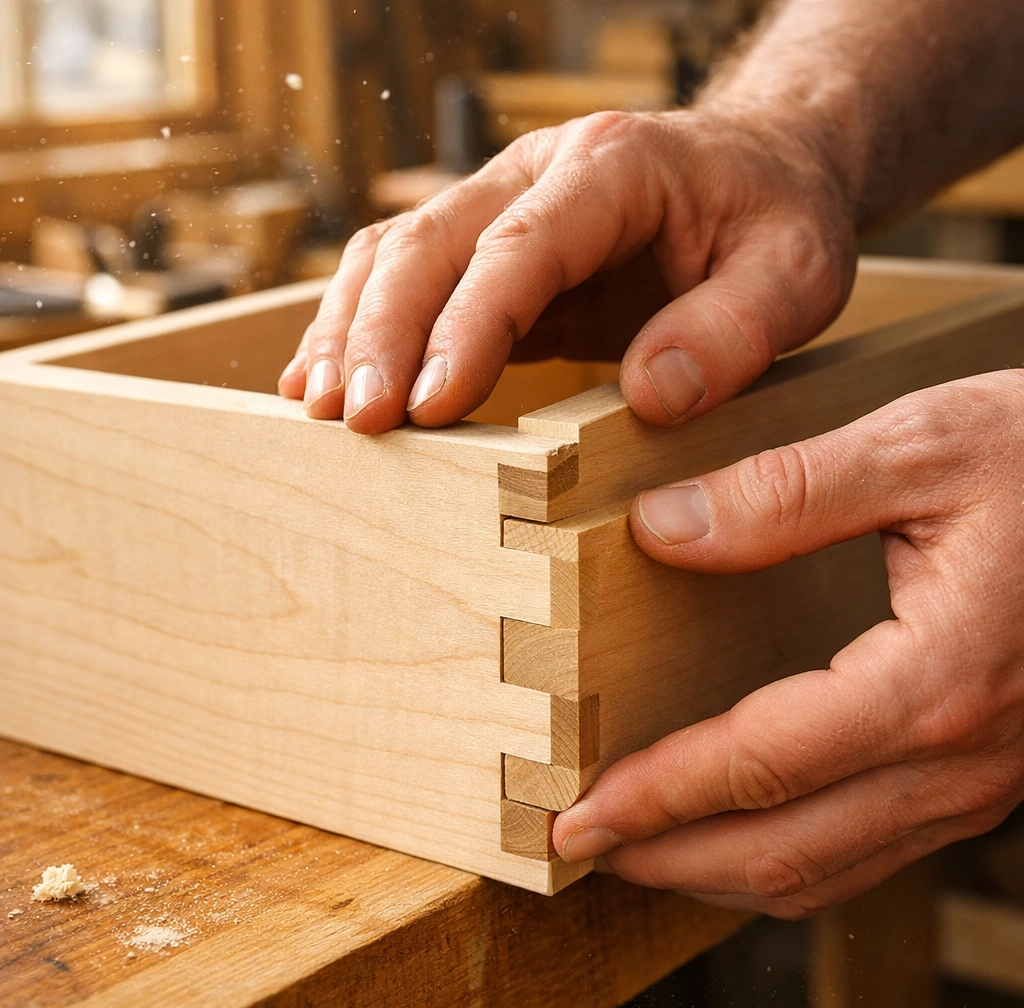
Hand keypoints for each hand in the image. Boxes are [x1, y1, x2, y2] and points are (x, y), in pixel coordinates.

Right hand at [278, 109, 855, 432]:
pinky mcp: (490, 250)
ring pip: (397, 251)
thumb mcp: (798, 272)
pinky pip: (404, 274)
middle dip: (384, 333)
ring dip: (352, 328)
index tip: (433, 404)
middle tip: (356, 420)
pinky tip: (324, 377)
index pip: (520, 244)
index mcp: (614, 169)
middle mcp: (542, 174)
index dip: (467, 324)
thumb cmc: (776, 221)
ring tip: (321, 407)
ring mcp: (505, 206)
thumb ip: (737, 329)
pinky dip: (358, 325)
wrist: (760, 172)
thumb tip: (653, 395)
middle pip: (432, 241)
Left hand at [552, 371, 1023, 918]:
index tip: (575, 816)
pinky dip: (785, 855)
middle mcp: (959, 756)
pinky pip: (868, 848)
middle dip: (667, 858)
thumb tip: (661, 528)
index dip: (657, 798)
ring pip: (827, 867)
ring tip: (637, 851)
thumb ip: (785, 490)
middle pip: (784, 848)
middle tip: (579, 847)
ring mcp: (976, 778)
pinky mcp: (978, 771)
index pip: (759, 767)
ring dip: (718, 870)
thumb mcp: (922, 445)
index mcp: (934, 681)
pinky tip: (737, 827)